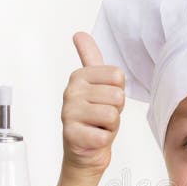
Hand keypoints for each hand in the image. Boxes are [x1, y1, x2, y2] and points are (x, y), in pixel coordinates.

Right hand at [60, 32, 124, 180]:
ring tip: (97, 127)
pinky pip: (104, 135)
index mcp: (79, 76)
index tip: (104, 100)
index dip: (118, 92)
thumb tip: (79, 33)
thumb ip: (90, 58)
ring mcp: (68, 113)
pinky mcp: (72, 135)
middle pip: (117, 96)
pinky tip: (92, 139)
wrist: (85, 152)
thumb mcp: (96, 85)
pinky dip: (104, 141)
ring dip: (111, 126)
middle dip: (115, 111)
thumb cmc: (95, 118)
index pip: (117, 76)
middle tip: (101, 117)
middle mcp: (70, 92)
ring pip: (112, 115)